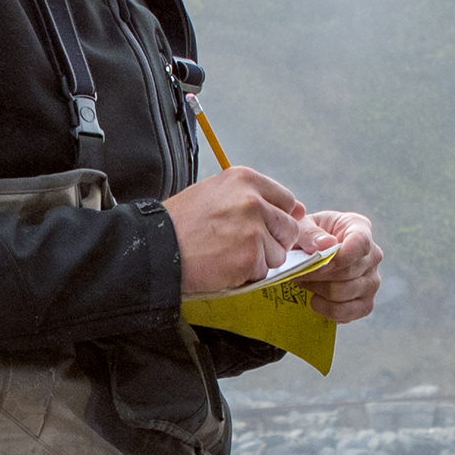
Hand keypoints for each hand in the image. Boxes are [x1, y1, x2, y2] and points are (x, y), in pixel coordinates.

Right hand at [165, 166, 311, 298]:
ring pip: (278, 253)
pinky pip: (263, 271)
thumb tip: (297, 209)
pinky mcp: (250, 257)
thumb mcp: (214, 193)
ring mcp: (253, 229)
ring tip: (229, 255)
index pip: (287, 200)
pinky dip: (247, 275)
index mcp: (245, 180)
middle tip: (242, 246)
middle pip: (289, 228)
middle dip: (272, 241)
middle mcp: (253, 200)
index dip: (278, 218)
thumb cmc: (180, 223)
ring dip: (259, 260)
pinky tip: (224, 265)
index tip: (264, 228)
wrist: (157, 248)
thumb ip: (253, 197)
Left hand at [294, 207, 382, 322]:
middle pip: (349, 272)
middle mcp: (373, 256)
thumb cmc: (308, 236)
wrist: (310, 255)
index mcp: (360, 228)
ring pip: (345, 293)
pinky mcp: (365, 304)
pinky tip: (314, 299)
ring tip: (303, 282)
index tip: (316, 260)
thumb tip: (325, 245)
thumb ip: (310, 233)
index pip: (361, 243)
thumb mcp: (303, 225)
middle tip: (297, 273)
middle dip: (318, 274)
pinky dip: (326, 309)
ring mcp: (371, 281)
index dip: (340, 256)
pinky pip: (348, 313)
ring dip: (318, 290)